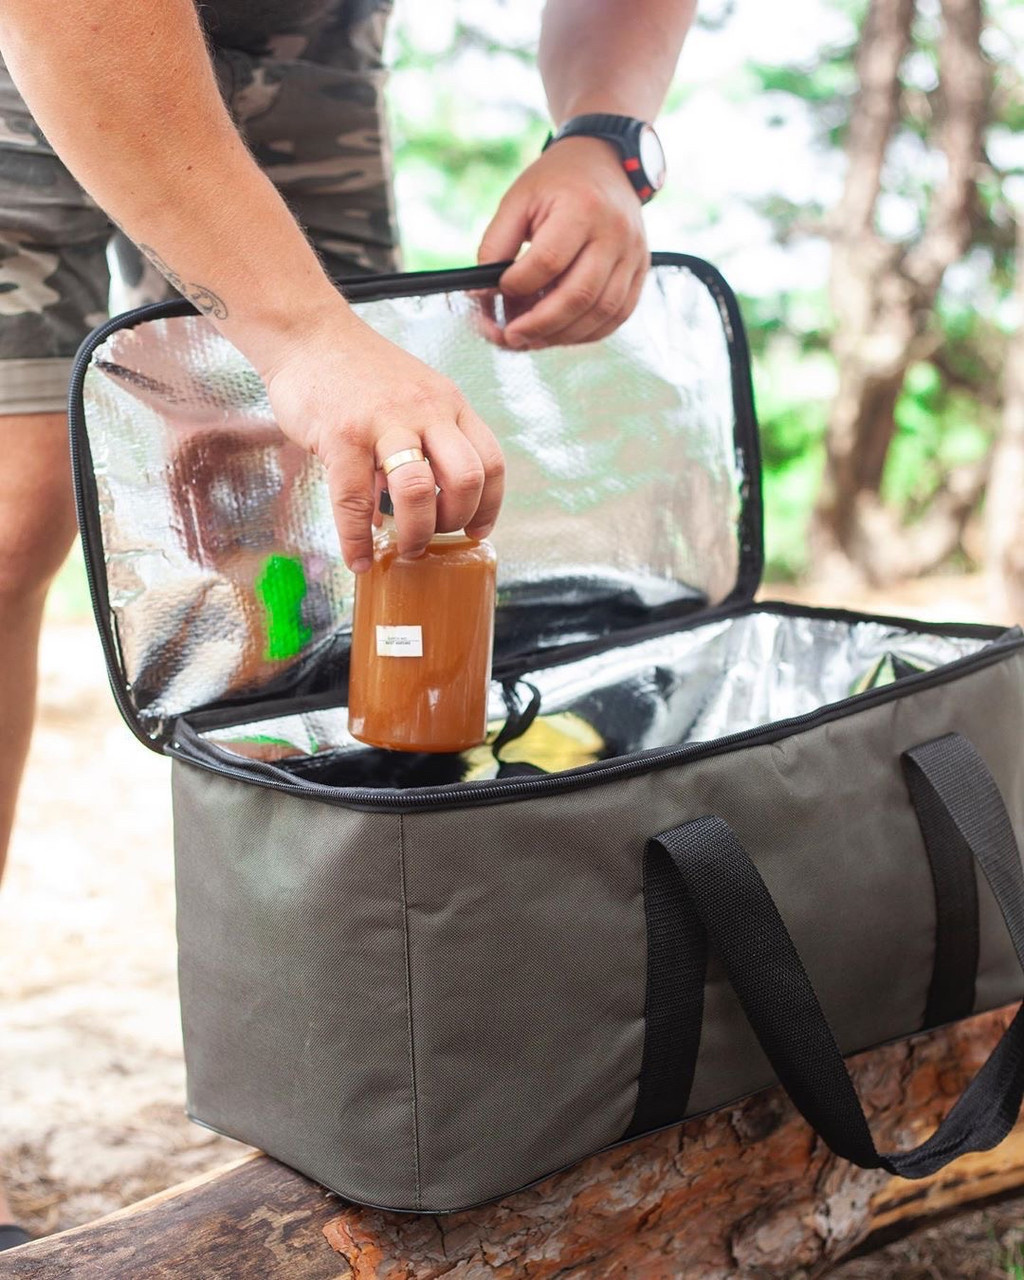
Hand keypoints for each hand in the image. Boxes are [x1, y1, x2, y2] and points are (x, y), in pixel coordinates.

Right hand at [261, 312, 504, 572]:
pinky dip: (356, 540)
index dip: (489, 505)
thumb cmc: (357, 372)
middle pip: (466, 479)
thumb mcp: (412, 395)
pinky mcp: (342, 436)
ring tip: (404, 549)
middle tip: (435, 537)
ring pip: (418, 490)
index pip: (490, 462)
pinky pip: (354, 501)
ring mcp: (384, 422)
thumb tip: (419, 503)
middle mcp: (426, 411)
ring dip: (415, 533)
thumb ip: (425, 439)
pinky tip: (358, 558)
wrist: (307, 333)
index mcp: (449, 404)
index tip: (476, 529)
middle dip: (455, 521)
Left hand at [477, 135, 649, 348]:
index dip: (519, 284)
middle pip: (579, 296)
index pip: (549, 261)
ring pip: (601, 313)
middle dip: (540, 325)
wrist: (605, 162)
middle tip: (510, 337)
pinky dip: (587, 333)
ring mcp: (633, 255)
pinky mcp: (640, 271)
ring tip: (532, 339)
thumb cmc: (556, 182)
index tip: (499, 291)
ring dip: (562, 335)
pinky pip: (617, 316)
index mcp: (583, 208)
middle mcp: (615, 234)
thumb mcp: (518, 199)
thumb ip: (496, 244)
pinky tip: (560, 333)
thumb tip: (482, 293)